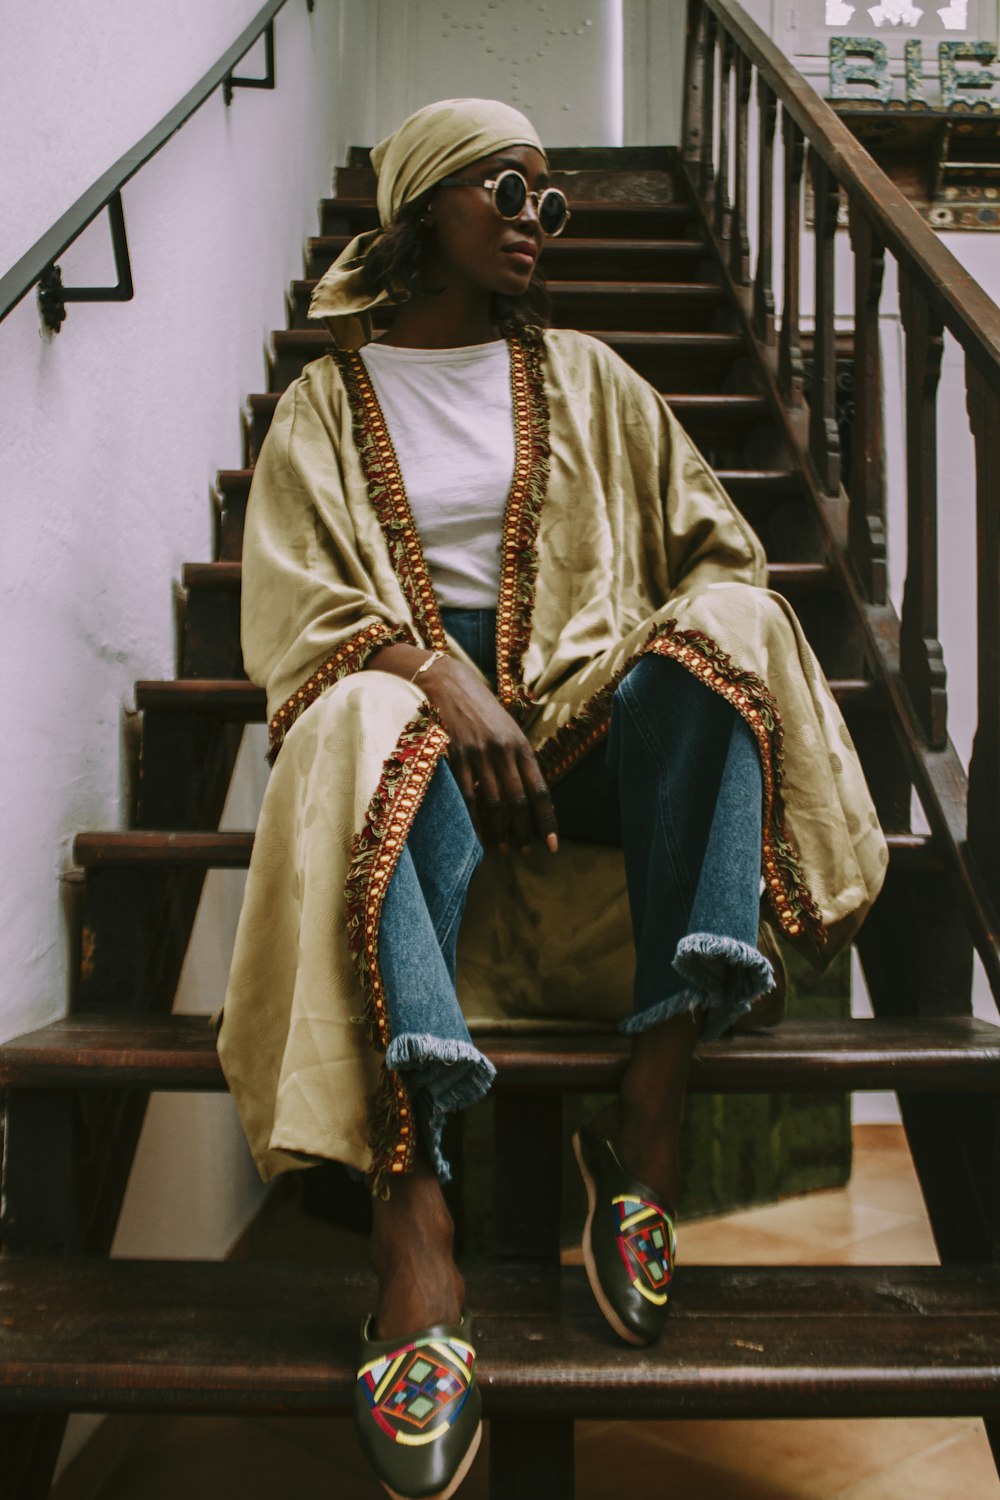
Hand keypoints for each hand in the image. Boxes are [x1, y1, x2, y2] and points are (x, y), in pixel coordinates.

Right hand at [367, 645, 557, 852]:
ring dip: (499, 831)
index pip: (540, 790)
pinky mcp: (454, 756)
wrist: (446, 681)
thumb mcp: (506, 727)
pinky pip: (466, 796)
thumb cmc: (479, 707)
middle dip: (523, 832)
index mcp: (521, 744)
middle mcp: (503, 750)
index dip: (547, 821)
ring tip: (502, 849)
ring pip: (493, 803)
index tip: (553, 845)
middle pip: (518, 802)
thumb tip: (528, 793)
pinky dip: (473, 820)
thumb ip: (517, 757)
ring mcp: (477, 753)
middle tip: (524, 852)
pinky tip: (476, 834)